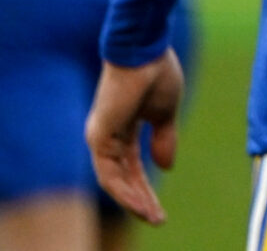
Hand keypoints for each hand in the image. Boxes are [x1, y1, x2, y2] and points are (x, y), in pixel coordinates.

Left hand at [86, 50, 185, 224]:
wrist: (145, 49)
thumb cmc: (156, 72)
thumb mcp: (166, 113)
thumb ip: (164, 138)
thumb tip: (167, 166)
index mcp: (123, 128)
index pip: (133, 166)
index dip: (147, 186)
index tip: (162, 207)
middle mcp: (108, 135)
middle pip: (123, 178)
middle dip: (141, 200)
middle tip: (159, 219)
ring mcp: (101, 136)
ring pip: (115, 181)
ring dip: (134, 201)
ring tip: (153, 217)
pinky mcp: (99, 136)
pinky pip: (109, 174)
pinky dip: (125, 191)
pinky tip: (140, 203)